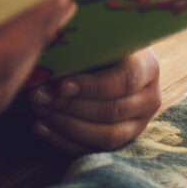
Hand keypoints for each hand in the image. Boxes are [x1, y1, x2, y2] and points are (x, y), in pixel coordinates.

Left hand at [24, 50, 162, 152]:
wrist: (109, 58)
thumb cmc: (95, 43)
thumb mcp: (94, 38)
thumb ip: (80, 46)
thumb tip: (48, 54)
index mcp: (147, 67)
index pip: (125, 82)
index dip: (91, 86)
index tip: (61, 85)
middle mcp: (149, 98)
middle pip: (112, 111)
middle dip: (69, 106)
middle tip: (37, 96)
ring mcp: (138, 123)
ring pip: (106, 136)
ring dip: (65, 124)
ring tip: (37, 109)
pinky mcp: (121, 140)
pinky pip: (94, 149)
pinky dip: (63, 140)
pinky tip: (38, 126)